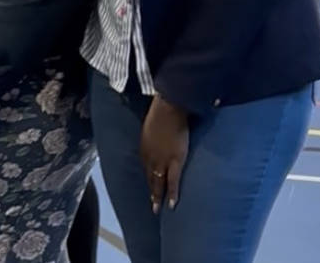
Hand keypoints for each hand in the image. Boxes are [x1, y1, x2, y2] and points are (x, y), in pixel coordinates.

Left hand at [140, 95, 189, 213]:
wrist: (168, 110)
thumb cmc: (161, 114)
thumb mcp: (151, 128)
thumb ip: (154, 137)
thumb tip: (159, 138)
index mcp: (144, 149)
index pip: (146, 168)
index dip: (148, 178)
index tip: (149, 186)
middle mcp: (150, 158)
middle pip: (150, 177)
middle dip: (151, 191)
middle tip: (151, 205)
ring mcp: (162, 161)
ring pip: (159, 183)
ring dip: (158, 197)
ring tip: (157, 209)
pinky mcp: (175, 161)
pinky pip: (173, 181)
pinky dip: (172, 194)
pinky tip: (172, 205)